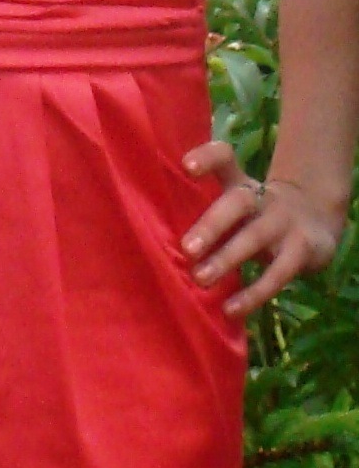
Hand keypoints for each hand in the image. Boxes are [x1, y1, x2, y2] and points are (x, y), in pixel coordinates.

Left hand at [181, 140, 343, 318]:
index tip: (185, 166)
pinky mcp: (302, 250)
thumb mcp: (236, 206)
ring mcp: (284, 222)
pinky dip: (254, 294)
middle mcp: (261, 198)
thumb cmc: (256, 216)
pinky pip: (278, 273)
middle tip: (187, 248)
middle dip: (212, 224)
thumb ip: (205, 214)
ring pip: (254, 237)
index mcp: (240, 182)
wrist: (316, 221)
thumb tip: (151, 239)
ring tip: (200, 279)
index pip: (224, 158)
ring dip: (226, 259)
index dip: (207, 158)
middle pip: (237, 201)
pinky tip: (231, 310)